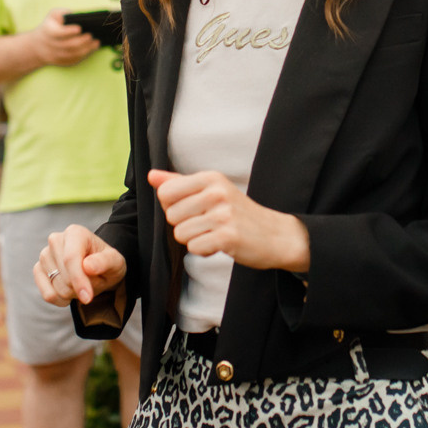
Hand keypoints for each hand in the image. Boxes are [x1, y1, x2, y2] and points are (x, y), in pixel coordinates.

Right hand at [30, 9, 99, 68]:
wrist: (39, 45)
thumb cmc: (51, 26)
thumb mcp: (52, 16)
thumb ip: (61, 13)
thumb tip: (73, 14)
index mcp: (48, 31)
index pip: (57, 33)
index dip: (68, 31)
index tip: (79, 28)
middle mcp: (51, 45)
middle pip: (67, 45)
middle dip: (81, 41)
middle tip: (91, 35)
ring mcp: (55, 55)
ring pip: (72, 54)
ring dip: (85, 49)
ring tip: (96, 42)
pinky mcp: (61, 62)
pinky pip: (73, 60)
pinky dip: (83, 55)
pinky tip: (92, 48)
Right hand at [37, 224, 128, 306]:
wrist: (97, 267)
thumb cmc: (106, 263)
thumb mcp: (115, 262)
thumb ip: (105, 262)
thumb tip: (87, 266)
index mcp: (75, 233)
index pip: (70, 259)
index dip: (78, 280)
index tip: (88, 298)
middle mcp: (56, 240)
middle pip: (65, 278)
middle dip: (81, 287)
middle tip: (92, 282)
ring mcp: (44, 255)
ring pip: (57, 289)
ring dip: (73, 294)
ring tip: (81, 283)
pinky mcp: (38, 269)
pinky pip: (47, 295)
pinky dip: (61, 300)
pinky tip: (70, 292)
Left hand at [148, 169, 310, 271]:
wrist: (276, 235)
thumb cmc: (239, 213)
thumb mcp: (212, 190)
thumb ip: (179, 183)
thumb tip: (151, 176)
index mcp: (210, 178)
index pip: (165, 193)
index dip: (174, 207)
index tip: (194, 209)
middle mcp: (217, 192)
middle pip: (171, 216)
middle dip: (185, 225)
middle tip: (209, 224)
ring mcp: (223, 214)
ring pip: (181, 234)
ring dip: (195, 239)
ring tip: (215, 233)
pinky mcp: (228, 236)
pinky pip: (195, 248)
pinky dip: (205, 251)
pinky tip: (220, 244)